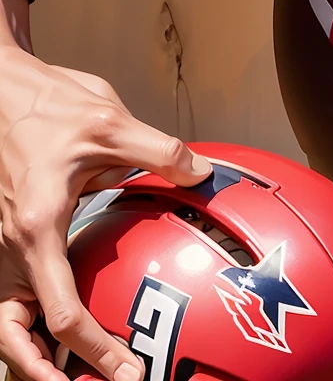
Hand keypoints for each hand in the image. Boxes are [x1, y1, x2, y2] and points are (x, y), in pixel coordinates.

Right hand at [0, 34, 209, 380]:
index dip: (92, 349)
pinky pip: (10, 299)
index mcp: (36, 228)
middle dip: (49, 375)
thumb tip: (202, 173)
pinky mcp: (1, 241)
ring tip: (75, 378)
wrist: (4, 91)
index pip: (60, 311)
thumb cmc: (50, 106)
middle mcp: (8, 249)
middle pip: (16, 339)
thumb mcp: (110, 121)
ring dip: (34, 357)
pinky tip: (60, 334)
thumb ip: (159, 151)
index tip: (126, 371)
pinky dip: (30, 325)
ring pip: (7, 326)